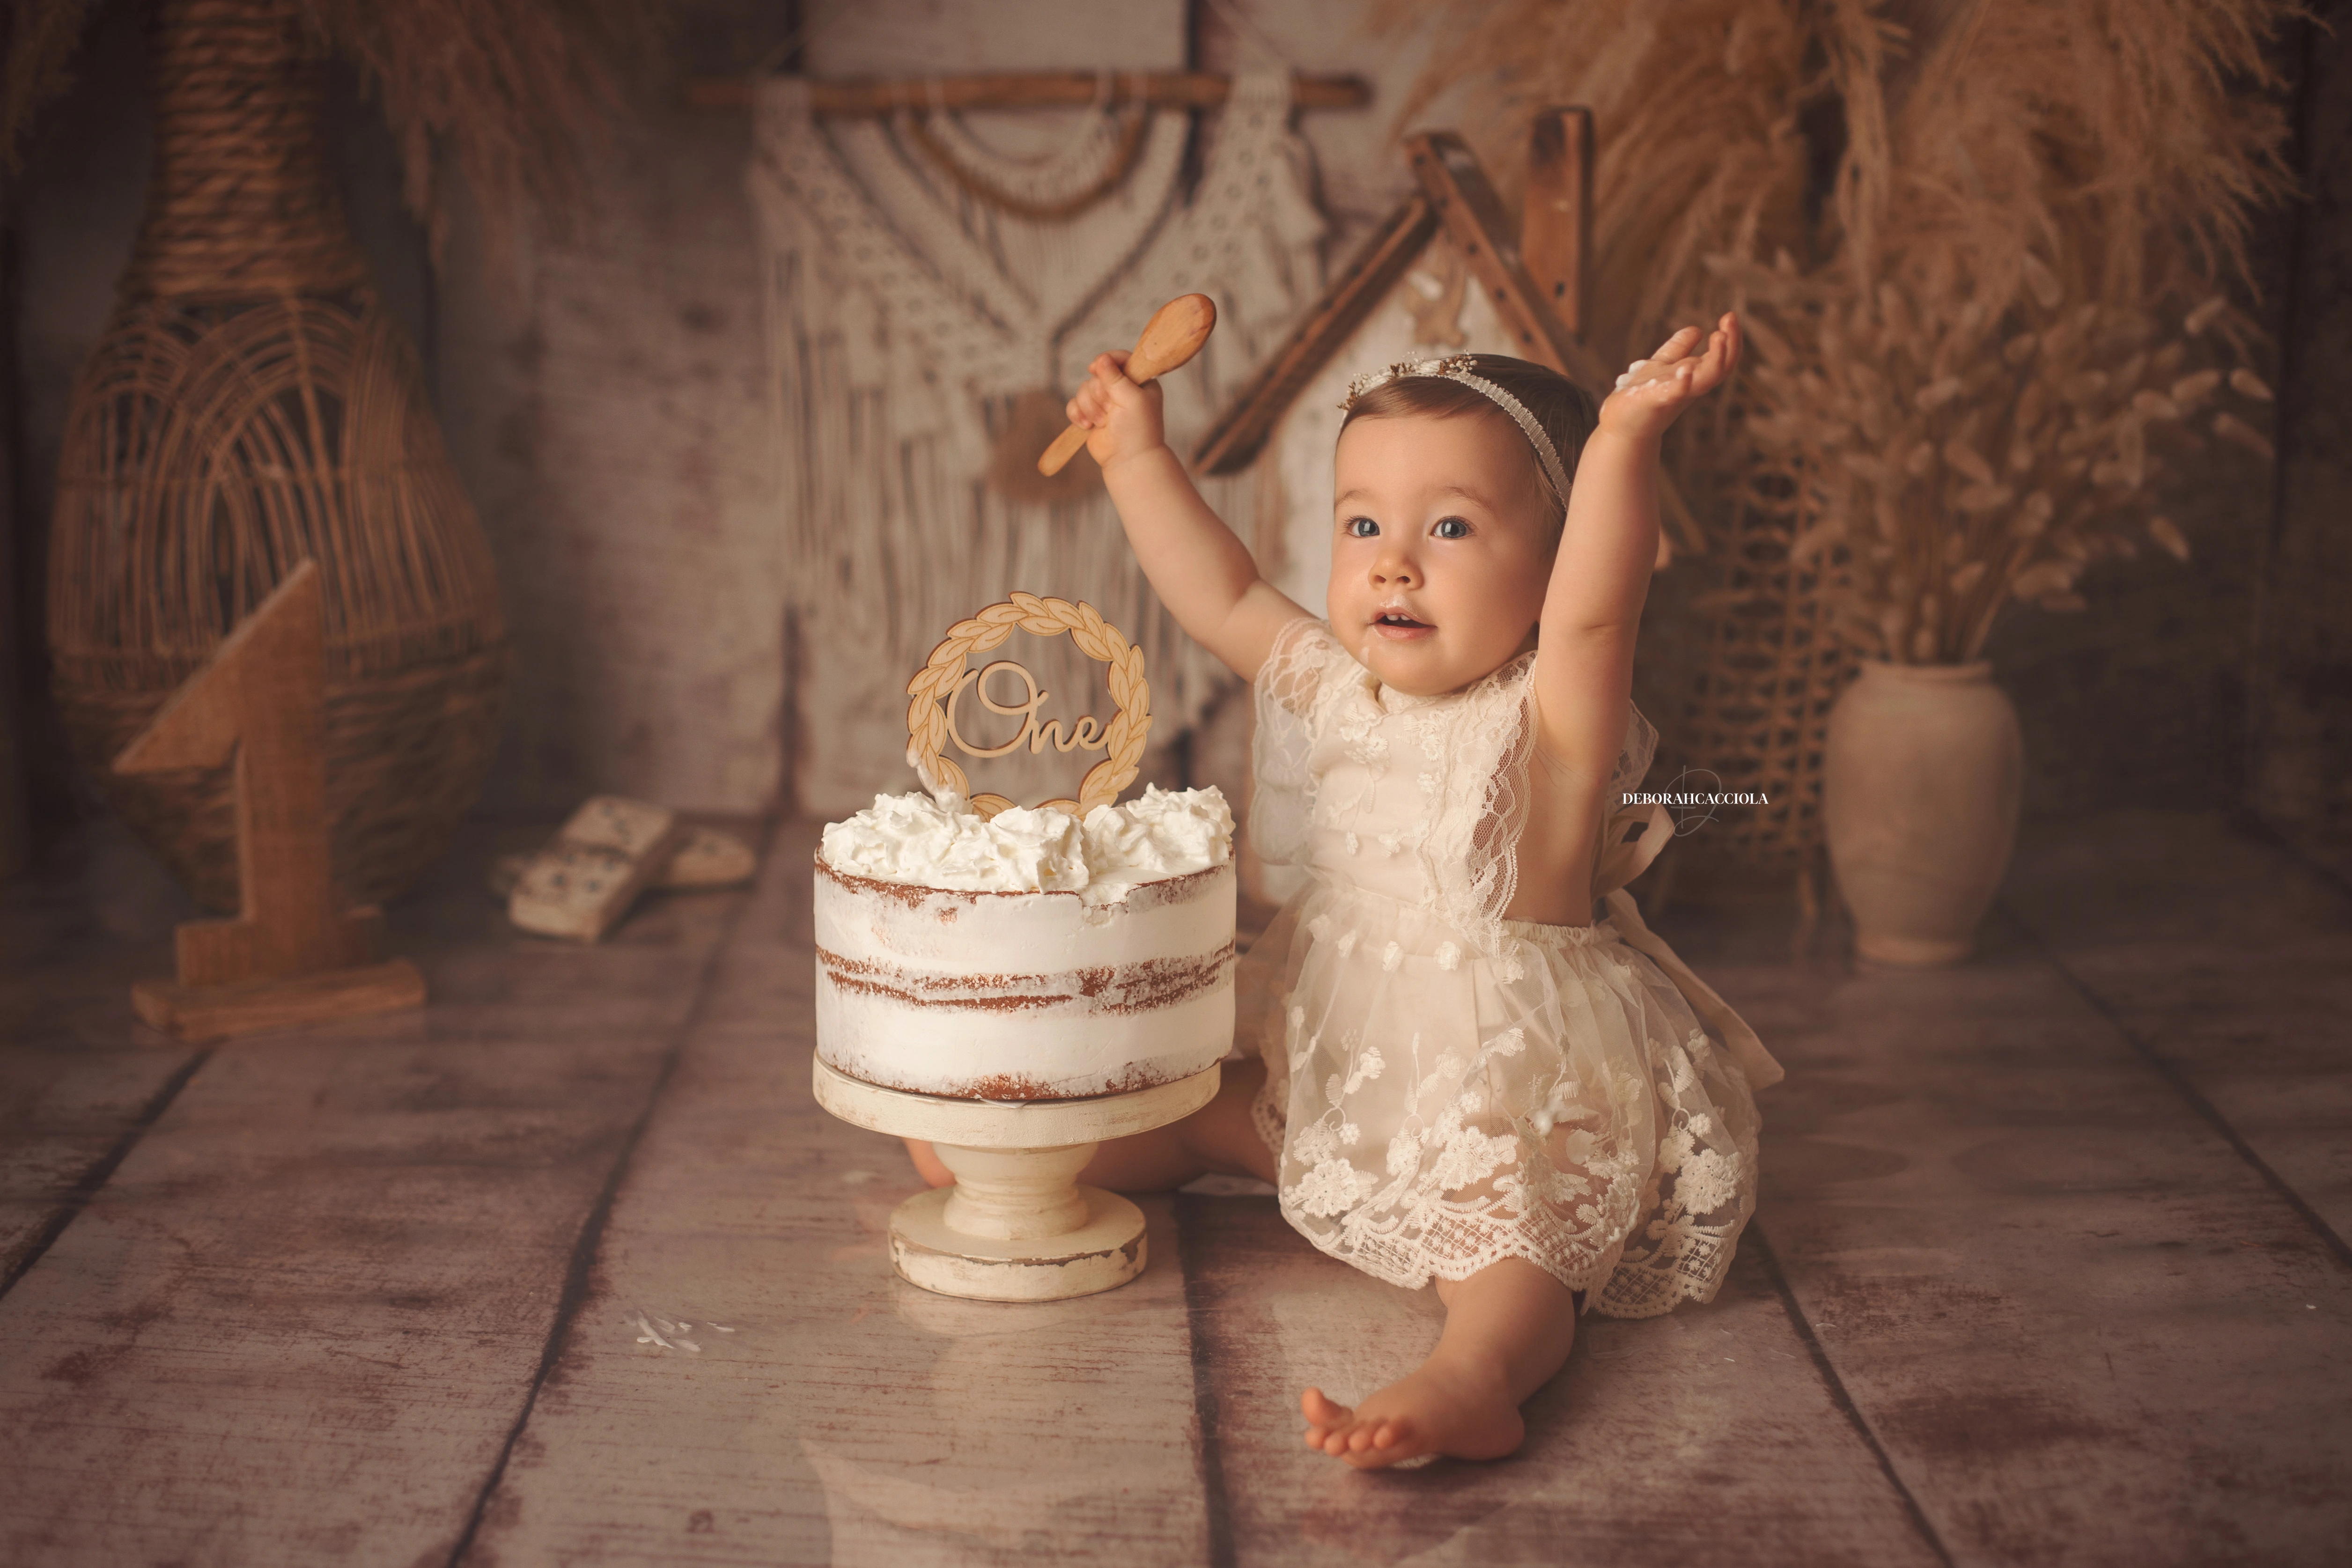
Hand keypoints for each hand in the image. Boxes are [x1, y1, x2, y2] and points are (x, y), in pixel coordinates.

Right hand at [1066, 349, 1167, 471]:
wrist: (1128, 461)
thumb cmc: (1137, 430)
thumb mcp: (1131, 399)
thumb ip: (1115, 377)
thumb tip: (1102, 359)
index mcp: (1138, 381)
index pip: (1120, 359)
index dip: (1106, 361)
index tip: (1096, 368)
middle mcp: (1121, 389)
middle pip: (1096, 375)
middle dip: (1099, 394)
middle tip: (1110, 409)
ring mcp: (1105, 402)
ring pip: (1083, 389)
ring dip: (1089, 407)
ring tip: (1102, 423)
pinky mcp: (1090, 415)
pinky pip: (1074, 404)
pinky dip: (1078, 415)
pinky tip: (1087, 426)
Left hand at [1595, 312, 1741, 441]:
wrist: (1620, 425)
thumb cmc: (1641, 395)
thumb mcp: (1661, 364)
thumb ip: (1678, 348)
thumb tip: (1697, 329)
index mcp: (1694, 376)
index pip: (1723, 358)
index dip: (1731, 338)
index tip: (1729, 316)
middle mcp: (1690, 386)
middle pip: (1722, 367)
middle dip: (1731, 343)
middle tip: (1729, 319)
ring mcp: (1675, 394)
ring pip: (1706, 380)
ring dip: (1716, 359)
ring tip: (1719, 336)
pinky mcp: (1656, 401)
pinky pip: (1675, 393)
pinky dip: (1683, 382)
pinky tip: (1686, 368)